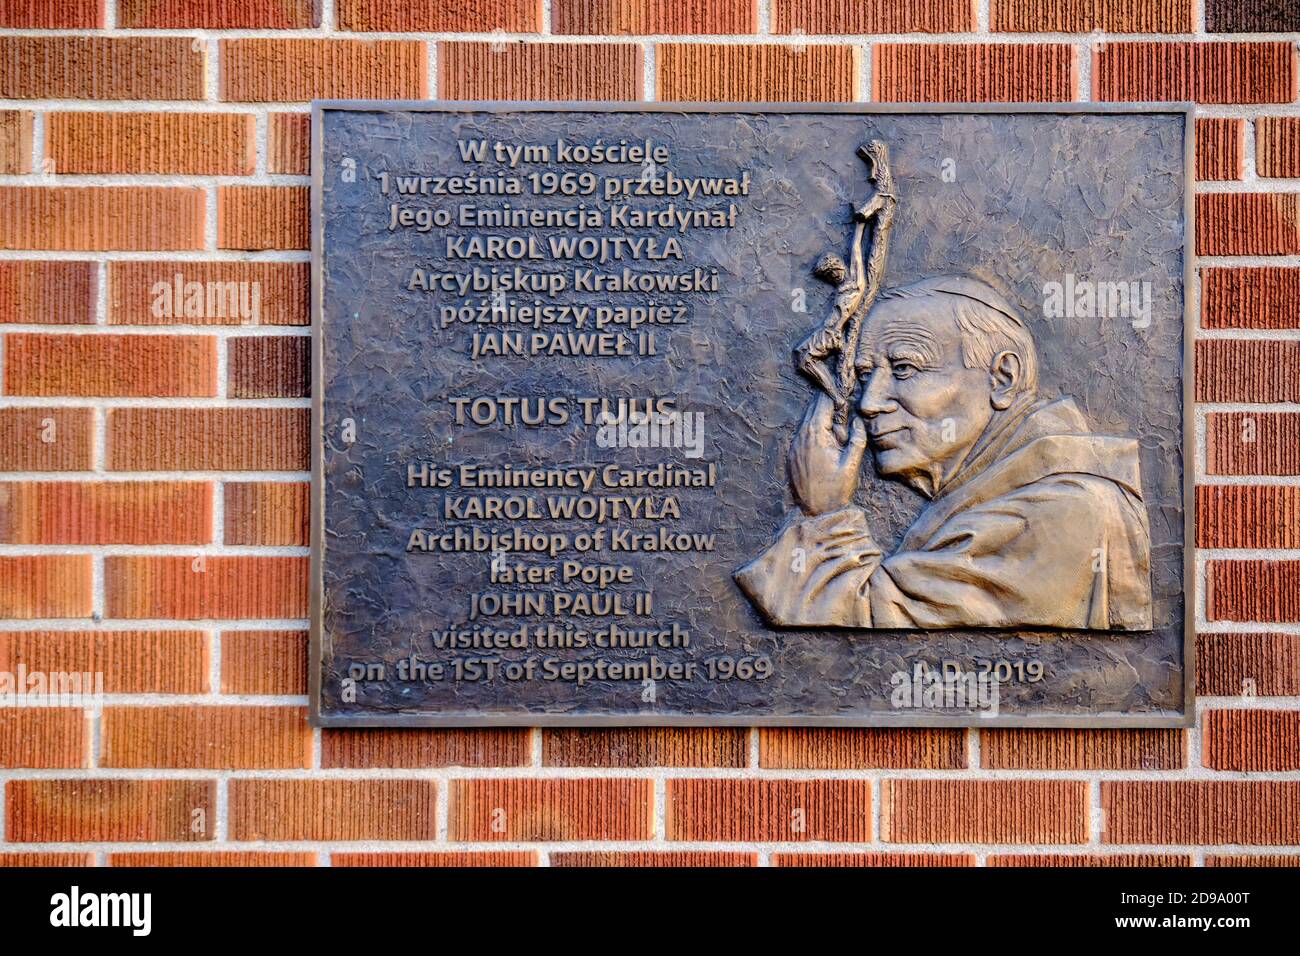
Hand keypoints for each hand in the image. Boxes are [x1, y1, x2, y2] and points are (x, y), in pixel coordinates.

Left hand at [788, 392, 867, 515]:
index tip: (844, 388)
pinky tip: (827, 445)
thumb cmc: (835, 490)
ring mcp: (794, 446)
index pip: (823, 403)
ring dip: (821, 421)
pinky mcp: (792, 455)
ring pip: (807, 421)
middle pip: (813, 408)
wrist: (815, 513)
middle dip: (828, 405)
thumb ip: (856, 439)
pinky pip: (803, 435)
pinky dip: (814, 433)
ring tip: (838, 434)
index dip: (835, 395)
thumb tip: (858, 420)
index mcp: (815, 435)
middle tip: (843, 406)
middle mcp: (801, 437)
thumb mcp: (851, 464)